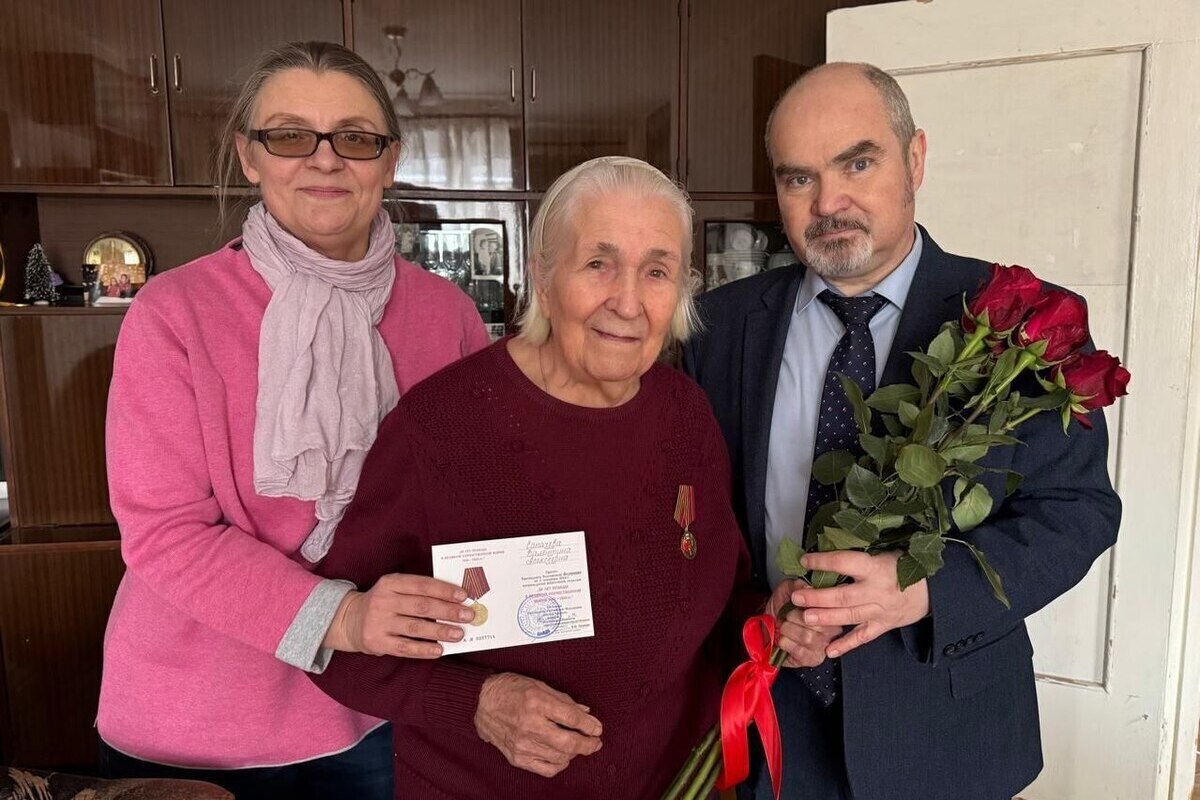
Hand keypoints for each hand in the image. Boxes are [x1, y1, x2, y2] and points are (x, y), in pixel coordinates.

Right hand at [325, 573, 473, 657]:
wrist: (350, 620)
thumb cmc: (384, 603)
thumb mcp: (395, 588)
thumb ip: (419, 591)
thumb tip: (454, 600)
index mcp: (390, 582)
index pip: (422, 585)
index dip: (445, 590)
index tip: (464, 596)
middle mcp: (383, 601)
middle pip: (422, 606)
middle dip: (448, 611)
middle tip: (468, 616)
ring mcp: (379, 623)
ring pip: (415, 628)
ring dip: (440, 632)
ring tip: (459, 634)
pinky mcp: (377, 642)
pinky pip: (405, 647)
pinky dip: (424, 650)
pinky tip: (439, 650)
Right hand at [475, 673, 602, 777]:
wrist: (481, 702)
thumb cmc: (510, 690)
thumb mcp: (539, 685)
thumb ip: (564, 700)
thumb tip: (586, 713)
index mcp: (536, 702)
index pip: (572, 718)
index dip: (590, 725)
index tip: (597, 728)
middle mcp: (529, 725)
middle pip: (569, 743)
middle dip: (588, 745)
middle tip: (595, 742)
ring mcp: (522, 744)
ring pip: (560, 758)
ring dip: (574, 753)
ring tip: (577, 746)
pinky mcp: (517, 757)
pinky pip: (546, 769)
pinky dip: (559, 765)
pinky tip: (562, 757)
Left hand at [766, 580, 838, 667]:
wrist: (768, 624)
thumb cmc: (782, 606)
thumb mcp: (787, 589)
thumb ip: (797, 585)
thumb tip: (807, 587)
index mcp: (831, 610)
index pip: (828, 609)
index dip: (808, 605)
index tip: (795, 602)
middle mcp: (832, 630)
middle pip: (818, 624)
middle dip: (794, 618)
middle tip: (787, 615)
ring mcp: (823, 646)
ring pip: (808, 638)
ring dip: (789, 630)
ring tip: (784, 626)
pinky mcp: (812, 659)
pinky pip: (800, 651)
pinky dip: (786, 643)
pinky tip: (784, 638)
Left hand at [791, 551, 929, 657]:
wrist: (933, 589)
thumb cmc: (903, 565)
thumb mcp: (884, 552)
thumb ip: (860, 554)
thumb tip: (828, 543)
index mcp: (876, 567)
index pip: (846, 563)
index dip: (824, 561)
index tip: (805, 560)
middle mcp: (877, 591)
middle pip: (844, 596)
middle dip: (818, 597)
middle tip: (797, 597)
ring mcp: (881, 611)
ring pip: (850, 616)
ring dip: (827, 618)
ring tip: (805, 618)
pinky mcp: (884, 625)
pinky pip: (863, 637)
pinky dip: (847, 645)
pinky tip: (829, 650)